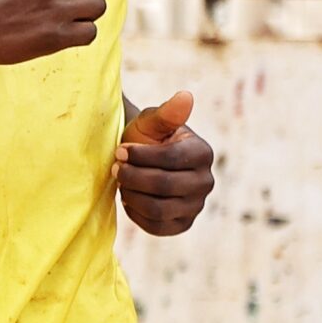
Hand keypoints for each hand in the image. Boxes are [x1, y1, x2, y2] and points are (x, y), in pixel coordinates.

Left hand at [115, 90, 213, 236]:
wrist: (138, 161)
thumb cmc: (145, 138)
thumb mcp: (150, 122)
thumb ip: (166, 113)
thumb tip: (185, 96)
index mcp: (202, 153)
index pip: (171, 159)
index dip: (140, 156)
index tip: (119, 150)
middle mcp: (206, 181)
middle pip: (164, 186)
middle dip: (132, 176)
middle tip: (115, 168)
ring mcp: (196, 205)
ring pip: (159, 208)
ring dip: (131, 194)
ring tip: (122, 181)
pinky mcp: (182, 224)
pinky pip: (157, 226)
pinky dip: (136, 213)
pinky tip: (129, 198)